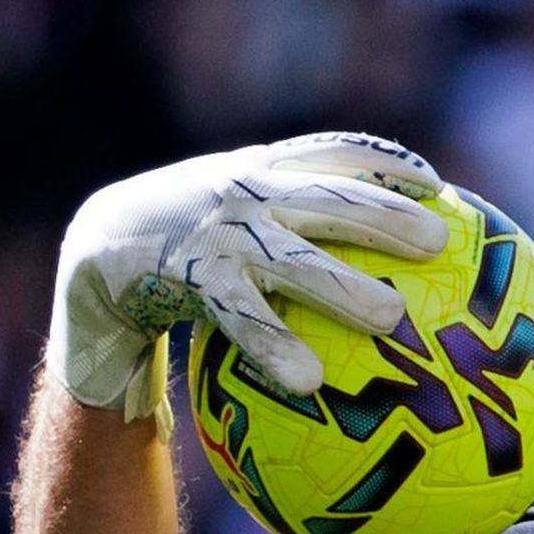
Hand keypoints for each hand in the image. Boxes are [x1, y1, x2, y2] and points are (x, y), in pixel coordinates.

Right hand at [45, 132, 447, 433]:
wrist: (94, 254)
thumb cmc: (188, 242)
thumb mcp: (237, 210)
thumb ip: (293, 215)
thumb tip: (377, 249)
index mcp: (260, 170)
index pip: (333, 152)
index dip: (386, 162)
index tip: (436, 184)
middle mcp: (244, 191)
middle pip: (327, 199)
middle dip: (384, 216)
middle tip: (439, 243)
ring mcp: (217, 232)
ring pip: (291, 259)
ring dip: (342, 286)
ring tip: (392, 318)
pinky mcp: (189, 275)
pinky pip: (242, 318)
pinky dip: (275, 346)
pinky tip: (310, 381)